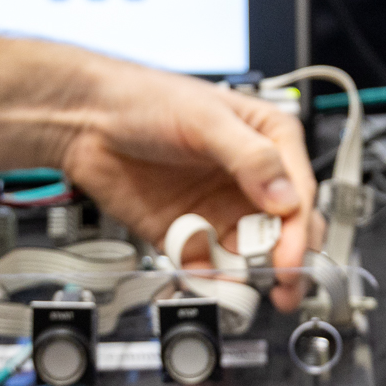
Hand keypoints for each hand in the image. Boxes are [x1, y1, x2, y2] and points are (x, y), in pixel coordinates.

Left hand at [51, 58, 318, 310]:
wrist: (86, 120)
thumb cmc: (145, 99)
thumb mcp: (204, 118)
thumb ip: (249, 156)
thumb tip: (284, 198)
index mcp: (269, 143)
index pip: (299, 194)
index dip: (298, 229)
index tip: (289, 256)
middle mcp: (249, 182)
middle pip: (285, 231)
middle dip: (288, 261)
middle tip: (282, 285)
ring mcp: (219, 210)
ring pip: (250, 256)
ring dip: (249, 275)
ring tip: (241, 286)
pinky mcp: (187, 235)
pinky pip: (209, 268)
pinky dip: (210, 280)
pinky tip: (206, 280)